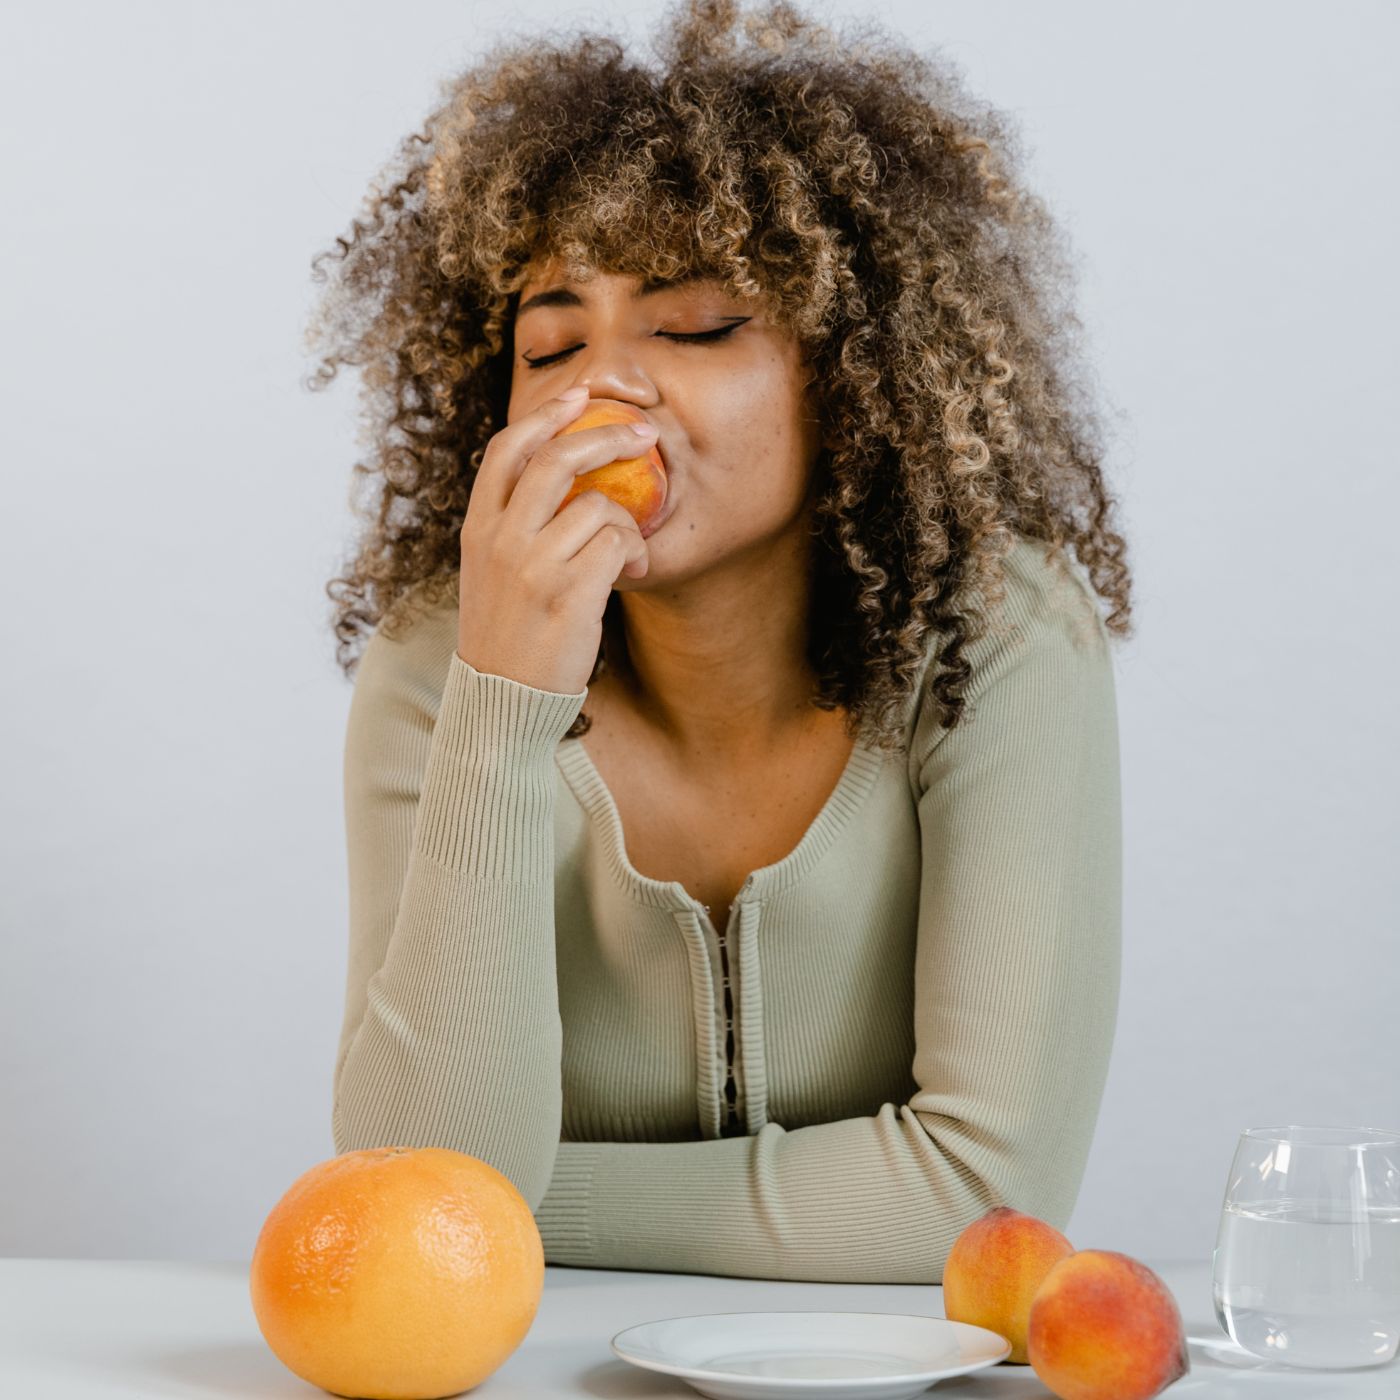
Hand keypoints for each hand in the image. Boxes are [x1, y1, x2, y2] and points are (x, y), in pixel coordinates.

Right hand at [456, 390, 655, 693]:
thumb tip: (563, 480)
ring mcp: (532, 567)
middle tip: (643, 434)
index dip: (546, 414)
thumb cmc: (506, 637)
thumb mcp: (490, 574)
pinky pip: (616, 543)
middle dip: (607, 435)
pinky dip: (635, 551)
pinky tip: (634, 571)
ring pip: (597, 504)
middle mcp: (500, 541)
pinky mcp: (568, 595)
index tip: (580, 397)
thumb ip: (513, 528)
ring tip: (632, 550)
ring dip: (628, 520)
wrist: (500, 701)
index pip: (506, 450)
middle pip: (556, 458)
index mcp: (477, 530)